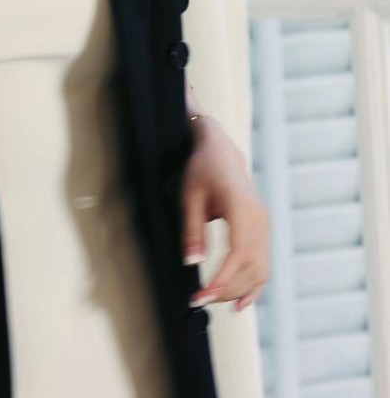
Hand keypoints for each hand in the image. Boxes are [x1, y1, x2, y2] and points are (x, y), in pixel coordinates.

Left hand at [180, 117, 269, 312]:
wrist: (221, 152)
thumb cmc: (203, 169)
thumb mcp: (190, 196)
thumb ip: (192, 230)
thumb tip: (192, 263)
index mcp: (241, 207)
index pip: (239, 252)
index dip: (224, 278)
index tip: (204, 294)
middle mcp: (259, 219)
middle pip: (252, 266)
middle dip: (228, 288)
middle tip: (200, 298)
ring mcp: (265, 225)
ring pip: (261, 270)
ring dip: (239, 290)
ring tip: (213, 299)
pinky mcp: (263, 231)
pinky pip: (263, 264)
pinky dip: (254, 286)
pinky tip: (240, 303)